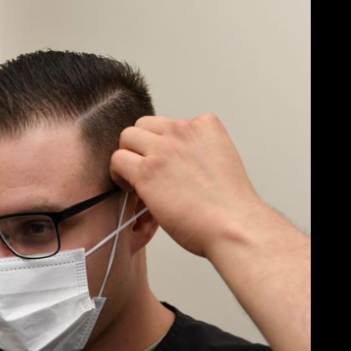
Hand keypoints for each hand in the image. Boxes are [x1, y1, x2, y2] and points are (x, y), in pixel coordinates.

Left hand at [110, 113, 265, 257]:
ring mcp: (163, 149)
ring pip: (127, 137)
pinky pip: (117, 159)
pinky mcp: (146, 170)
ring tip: (136, 179)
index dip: (163, 145)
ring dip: (128, 156)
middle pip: (144, 125)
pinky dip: (118, 173)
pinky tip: (131, 189)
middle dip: (142, 146)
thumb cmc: (228, 207)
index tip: (167, 165)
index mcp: (205, 126)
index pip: (169, 123)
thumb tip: (171, 161)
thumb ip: (196, 152)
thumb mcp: (220, 161)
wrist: (233, 226)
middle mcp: (183, 130)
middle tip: (147, 171)